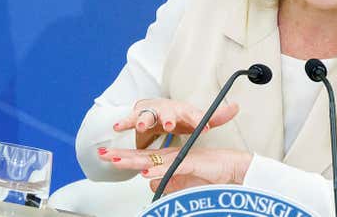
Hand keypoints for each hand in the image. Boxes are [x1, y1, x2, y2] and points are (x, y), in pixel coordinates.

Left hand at [99, 147, 252, 193]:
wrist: (233, 169)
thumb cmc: (210, 175)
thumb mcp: (181, 183)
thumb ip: (165, 181)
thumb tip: (150, 181)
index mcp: (169, 160)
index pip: (142, 159)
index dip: (124, 158)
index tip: (107, 157)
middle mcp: (172, 157)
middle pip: (143, 157)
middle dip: (122, 155)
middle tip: (103, 154)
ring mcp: (181, 159)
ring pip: (153, 160)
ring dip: (134, 161)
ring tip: (117, 161)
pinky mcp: (192, 163)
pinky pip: (173, 167)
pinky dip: (159, 170)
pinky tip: (147, 173)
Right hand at [113, 99, 238, 136]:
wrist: (158, 110)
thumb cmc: (178, 116)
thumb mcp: (197, 118)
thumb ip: (216, 116)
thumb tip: (236, 107)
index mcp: (184, 111)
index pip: (193, 114)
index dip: (198, 120)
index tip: (204, 127)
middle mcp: (167, 109)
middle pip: (169, 112)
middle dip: (169, 118)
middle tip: (170, 125)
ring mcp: (151, 111)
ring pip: (147, 114)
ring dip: (143, 120)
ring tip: (141, 127)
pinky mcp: (137, 115)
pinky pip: (129, 119)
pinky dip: (124, 122)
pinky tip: (118, 127)